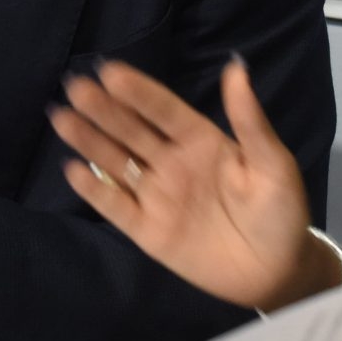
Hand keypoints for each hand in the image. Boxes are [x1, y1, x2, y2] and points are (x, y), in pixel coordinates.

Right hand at [51, 58, 331, 311]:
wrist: (278, 272)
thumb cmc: (281, 212)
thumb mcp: (273, 164)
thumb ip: (249, 121)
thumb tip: (236, 68)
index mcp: (201, 140)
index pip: (163, 109)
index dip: (138, 91)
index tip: (109, 71)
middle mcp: (172, 162)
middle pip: (131, 130)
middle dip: (103, 109)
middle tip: (75, 86)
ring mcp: (157, 195)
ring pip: (116, 162)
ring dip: (89, 140)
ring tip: (61, 116)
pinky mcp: (147, 230)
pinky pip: (116, 206)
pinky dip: (94, 189)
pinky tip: (74, 169)